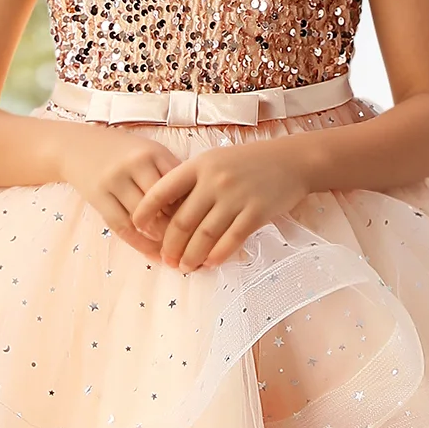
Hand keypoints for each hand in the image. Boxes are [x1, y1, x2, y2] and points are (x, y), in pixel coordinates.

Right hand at [57, 124, 187, 263]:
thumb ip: (170, 174)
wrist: (76, 146)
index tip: (204, 225)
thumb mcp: (149, 152)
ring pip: (143, 217)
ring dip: (160, 238)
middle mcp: (134, 164)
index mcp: (154, 152)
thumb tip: (197, 208)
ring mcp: (114, 180)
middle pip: (163, 203)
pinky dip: (139, 243)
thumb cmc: (122, 152)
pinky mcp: (98, 196)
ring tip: (175, 253)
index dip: (193, 208)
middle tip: (192, 245)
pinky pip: (121, 226)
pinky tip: (151, 253)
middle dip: (178, 227)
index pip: (180, 184)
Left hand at [130, 140, 313, 272]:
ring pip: (204, 235)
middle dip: (170, 246)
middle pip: (182, 221)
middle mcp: (214, 180)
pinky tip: (211, 262)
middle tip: (166, 260)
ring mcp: (236, 197)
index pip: (162, 190)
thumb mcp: (214, 161)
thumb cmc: (248, 163)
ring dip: (191, 256)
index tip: (138, 227)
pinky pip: (231, 240)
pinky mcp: (256, 213)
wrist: (291, 161)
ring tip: (185, 266)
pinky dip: (218, 255)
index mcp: (198, 166)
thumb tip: (166, 214)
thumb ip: (191, 182)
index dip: (145, 211)